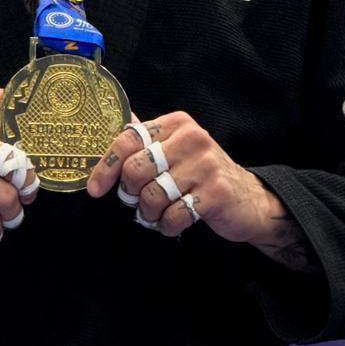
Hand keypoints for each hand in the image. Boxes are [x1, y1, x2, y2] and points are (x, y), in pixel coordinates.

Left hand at [87, 111, 288, 247]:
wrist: (248, 198)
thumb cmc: (202, 173)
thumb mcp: (177, 147)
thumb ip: (147, 137)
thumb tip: (110, 120)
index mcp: (176, 123)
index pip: (129, 139)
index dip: (107, 166)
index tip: (95, 189)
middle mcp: (191, 138)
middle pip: (136, 169)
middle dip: (131, 194)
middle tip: (137, 202)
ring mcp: (205, 165)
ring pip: (153, 195)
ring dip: (150, 213)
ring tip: (158, 213)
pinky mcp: (215, 193)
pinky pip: (174, 216)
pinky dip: (167, 225)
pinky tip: (174, 222)